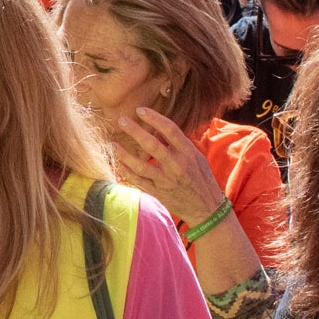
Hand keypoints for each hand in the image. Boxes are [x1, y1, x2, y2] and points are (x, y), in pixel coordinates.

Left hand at [111, 106, 228, 230]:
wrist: (206, 208)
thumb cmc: (201, 178)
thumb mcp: (195, 157)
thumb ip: (176, 144)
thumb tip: (157, 132)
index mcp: (188, 153)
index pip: (170, 130)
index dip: (154, 118)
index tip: (140, 110)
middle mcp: (176, 165)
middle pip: (152, 145)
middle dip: (135, 131)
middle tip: (122, 120)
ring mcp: (165, 180)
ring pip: (140, 166)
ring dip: (124, 154)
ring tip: (112, 144)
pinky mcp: (158, 192)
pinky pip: (138, 181)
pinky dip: (126, 172)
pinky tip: (117, 163)